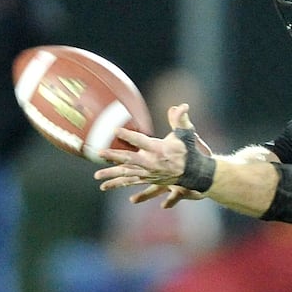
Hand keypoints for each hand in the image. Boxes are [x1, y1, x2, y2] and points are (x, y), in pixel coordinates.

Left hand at [94, 104, 213, 202]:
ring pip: (127, 173)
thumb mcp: (186, 134)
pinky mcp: (146, 179)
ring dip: (111, 174)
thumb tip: (183, 106)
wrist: (194, 173)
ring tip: (97, 176)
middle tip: (100, 153)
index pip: (141, 141)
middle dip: (114, 156)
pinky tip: (105, 185)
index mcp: (159, 150)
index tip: (115, 130)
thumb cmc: (188, 151)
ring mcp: (148, 173)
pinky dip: (117, 183)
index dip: (128, 135)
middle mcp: (152, 163)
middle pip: (129, 159)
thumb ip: (180, 120)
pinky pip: (130, 181)